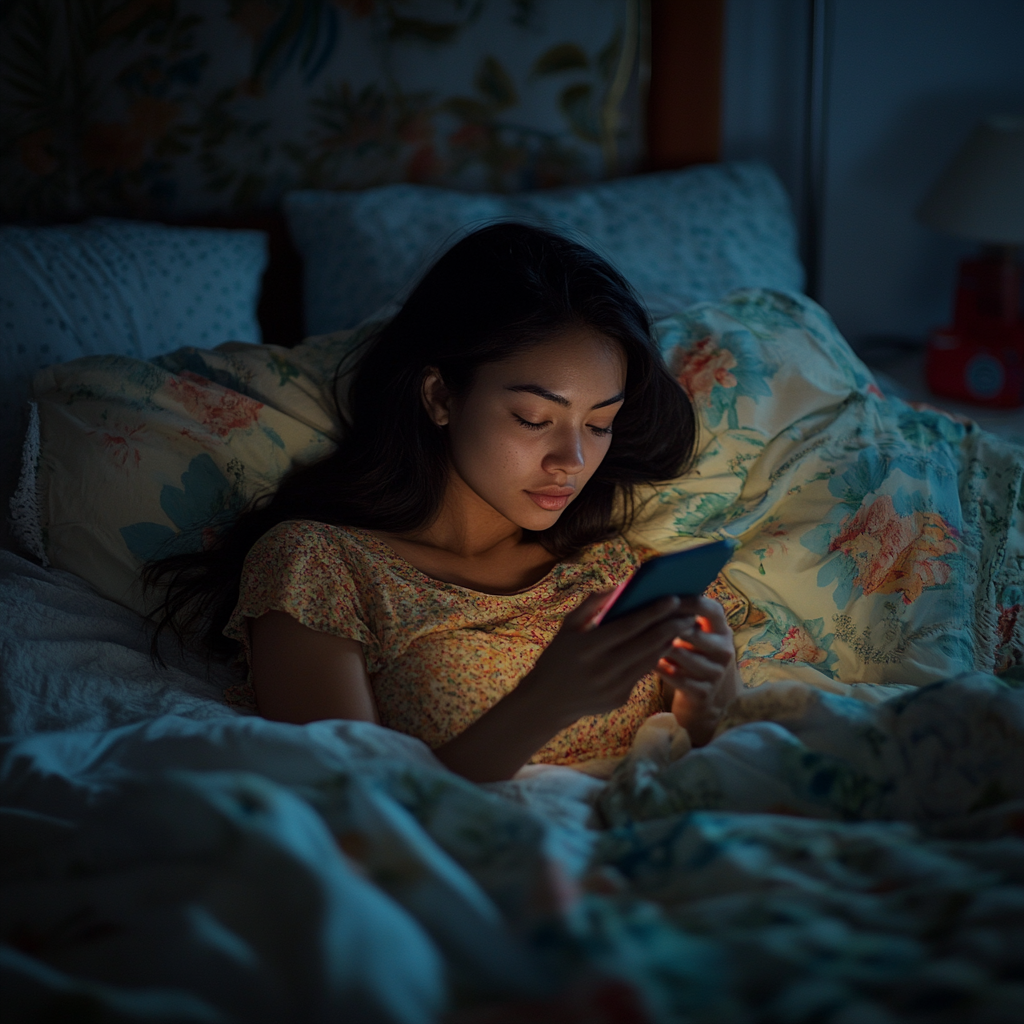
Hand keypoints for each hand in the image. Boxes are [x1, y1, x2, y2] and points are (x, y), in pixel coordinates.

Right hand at [520, 591, 695, 726]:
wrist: (546, 702)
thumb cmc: (557, 658)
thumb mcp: (566, 628)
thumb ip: (590, 605)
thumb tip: (618, 587)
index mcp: (587, 647)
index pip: (628, 626)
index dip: (652, 612)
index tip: (673, 599)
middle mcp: (602, 668)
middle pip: (645, 644)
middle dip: (671, 627)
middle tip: (689, 614)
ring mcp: (612, 687)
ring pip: (649, 660)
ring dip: (669, 642)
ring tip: (683, 627)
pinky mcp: (620, 700)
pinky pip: (642, 674)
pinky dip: (655, 658)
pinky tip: (665, 645)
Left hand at [656, 596, 738, 745]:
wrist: (710, 700)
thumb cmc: (695, 658)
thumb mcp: (698, 638)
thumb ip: (684, 618)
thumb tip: (653, 595)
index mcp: (723, 631)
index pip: (712, 609)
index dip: (689, 602)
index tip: (666, 597)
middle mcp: (724, 650)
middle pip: (692, 633)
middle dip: (667, 627)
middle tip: (645, 622)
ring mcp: (716, 673)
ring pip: (680, 655)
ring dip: (660, 648)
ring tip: (642, 642)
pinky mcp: (703, 693)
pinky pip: (674, 676)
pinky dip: (659, 668)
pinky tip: (648, 663)